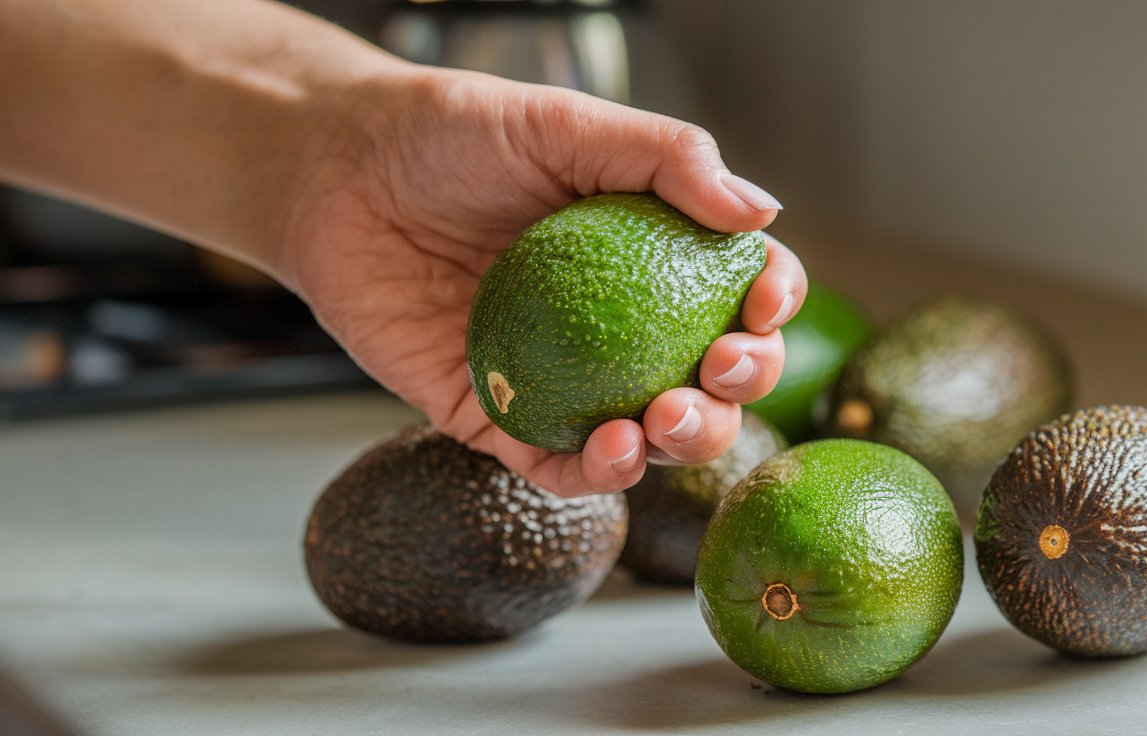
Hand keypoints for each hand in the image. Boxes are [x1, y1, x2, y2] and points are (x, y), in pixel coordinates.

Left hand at [277, 69, 806, 495]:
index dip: (773, 304)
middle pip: (713, 377)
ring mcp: (562, 376)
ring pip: (651, 436)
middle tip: (721, 368)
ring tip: (665, 419)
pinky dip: (596, 473)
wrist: (335, 172)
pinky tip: (611, 450)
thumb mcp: (567, 126)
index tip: (764, 303)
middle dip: (741, 387)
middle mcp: (616, 323)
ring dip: (683, 442)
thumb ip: (666, 159)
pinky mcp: (498, 417)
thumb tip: (762, 213)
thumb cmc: (449, 135)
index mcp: (648, 254)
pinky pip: (558, 465)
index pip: (737, 290)